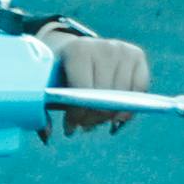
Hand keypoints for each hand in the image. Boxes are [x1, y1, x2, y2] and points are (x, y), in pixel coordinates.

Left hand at [44, 23, 153, 138]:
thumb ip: (44, 109)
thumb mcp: (49, 85)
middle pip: (105, 96)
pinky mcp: (137, 55)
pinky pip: (140, 89)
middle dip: (93, 118)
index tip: (70, 126)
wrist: (78, 50)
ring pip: (124, 96)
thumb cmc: (61, 73)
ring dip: (111, 115)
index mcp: (78, 51)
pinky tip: (116, 113)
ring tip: (97, 119)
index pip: (83, 91)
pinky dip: (129, 105)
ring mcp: (123, 50)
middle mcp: (104, 47)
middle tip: (84, 125)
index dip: (77, 114)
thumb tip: (47, 136)